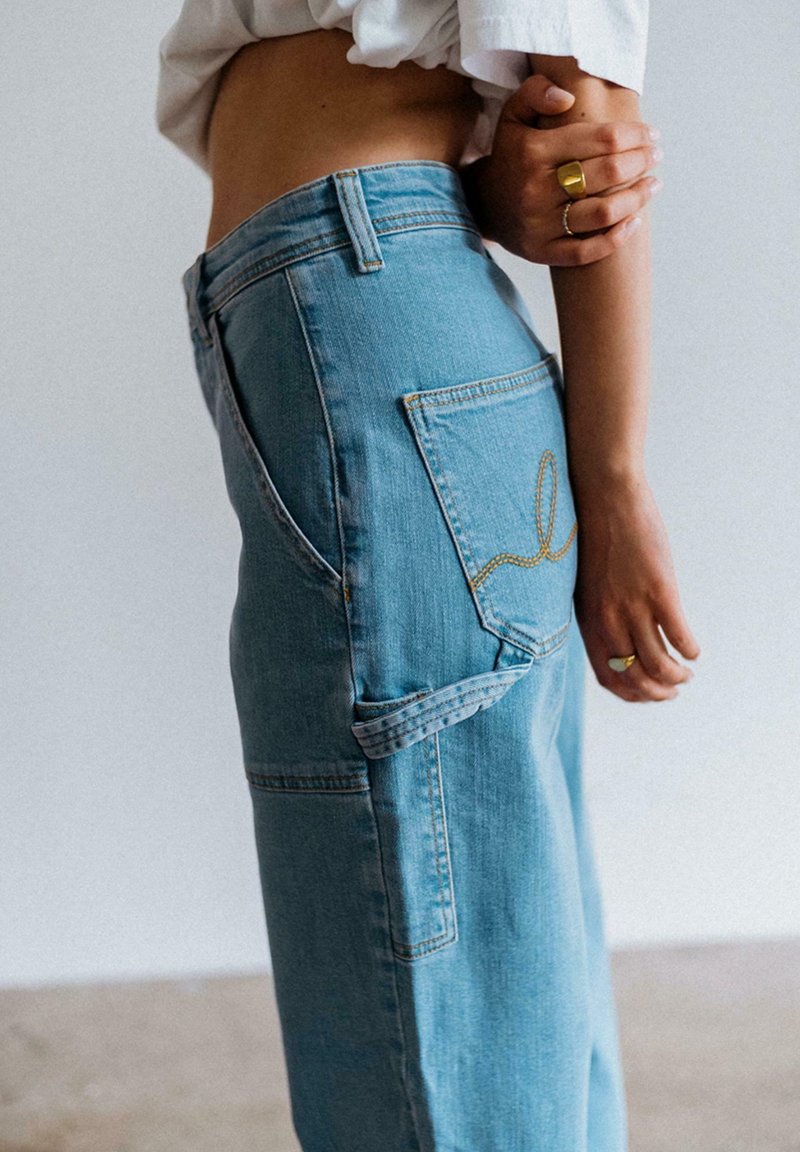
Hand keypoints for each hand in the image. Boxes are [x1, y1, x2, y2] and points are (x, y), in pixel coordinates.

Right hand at [460, 72, 662, 264]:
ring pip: (603, 213)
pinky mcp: (542, 252)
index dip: (635, 135)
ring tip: (653, 184)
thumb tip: (568, 97)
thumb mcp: (513, 116)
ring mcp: (539, 225)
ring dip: (637, 198)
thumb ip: (536, 92)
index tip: (651, 134)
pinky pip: (587, 251)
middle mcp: (536, 190)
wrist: (482, 206)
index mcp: (533, 152)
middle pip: (607, 174)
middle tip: (655, 156)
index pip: (601, 139)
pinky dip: (617, 237)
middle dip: (641, 161)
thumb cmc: (510, 156)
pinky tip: (635, 221)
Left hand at [573, 475, 700, 701]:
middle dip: (658, 693)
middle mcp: (608, 620)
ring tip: (687, 673)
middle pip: (635, 678)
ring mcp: (633, 606)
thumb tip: (617, 642)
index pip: (609, 678)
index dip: (632, 695)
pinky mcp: (658, 589)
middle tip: (675, 689)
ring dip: (677, 676)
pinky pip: (678, 634)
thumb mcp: (586, 586)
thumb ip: (599, 616)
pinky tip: (694, 650)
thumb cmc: (594, 538)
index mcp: (588, 622)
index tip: (650, 694)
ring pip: (658, 664)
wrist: (603, 497)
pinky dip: (689, 650)